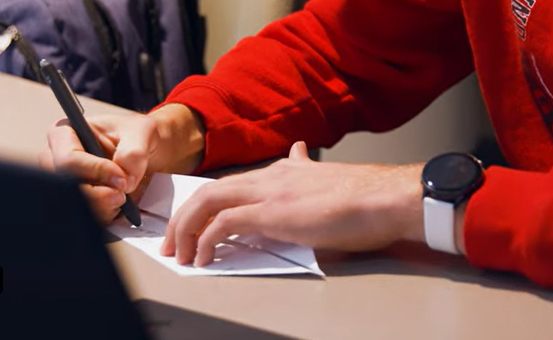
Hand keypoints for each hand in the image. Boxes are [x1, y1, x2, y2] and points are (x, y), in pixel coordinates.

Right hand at [39, 104, 204, 223]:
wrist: (149, 151)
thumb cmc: (137, 135)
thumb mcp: (141, 133)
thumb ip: (133, 153)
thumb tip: (126, 180)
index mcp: (66, 134)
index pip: (68, 158)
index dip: (95, 170)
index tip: (121, 177)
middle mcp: (60, 160)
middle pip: (65, 187)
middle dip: (98, 195)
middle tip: (122, 193)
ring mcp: (68, 183)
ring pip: (76, 205)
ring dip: (104, 206)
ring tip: (123, 197)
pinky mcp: (81, 201)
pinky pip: (88, 216)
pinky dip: (106, 214)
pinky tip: (119, 204)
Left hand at [160, 141, 425, 266]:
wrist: (386, 197)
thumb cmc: (364, 195)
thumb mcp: (326, 176)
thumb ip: (304, 166)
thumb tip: (297, 151)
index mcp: (280, 171)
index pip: (229, 185)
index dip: (205, 206)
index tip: (194, 226)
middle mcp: (268, 177)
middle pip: (209, 191)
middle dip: (184, 217)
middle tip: (173, 243)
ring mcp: (269, 192)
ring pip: (208, 201)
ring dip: (186, 229)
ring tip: (179, 254)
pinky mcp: (273, 212)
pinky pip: (224, 223)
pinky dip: (205, 240)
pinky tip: (203, 258)